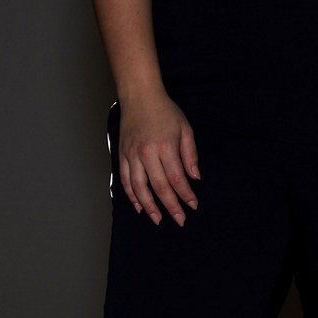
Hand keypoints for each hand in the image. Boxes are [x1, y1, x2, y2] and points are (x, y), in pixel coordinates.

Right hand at [117, 92, 199, 225]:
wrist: (140, 97)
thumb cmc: (165, 112)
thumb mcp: (185, 129)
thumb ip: (190, 154)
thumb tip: (195, 177)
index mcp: (165, 146)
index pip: (177, 178)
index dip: (185, 194)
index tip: (193, 205)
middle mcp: (147, 153)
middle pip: (159, 187)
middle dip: (170, 206)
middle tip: (179, 220)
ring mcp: (132, 155)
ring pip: (139, 187)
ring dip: (149, 206)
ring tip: (158, 219)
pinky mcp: (122, 155)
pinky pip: (125, 180)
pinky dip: (131, 195)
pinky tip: (139, 206)